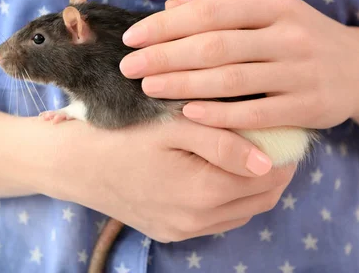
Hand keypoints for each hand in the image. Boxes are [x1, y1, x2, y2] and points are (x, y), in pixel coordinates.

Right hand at [50, 117, 294, 242]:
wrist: (71, 163)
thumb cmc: (120, 134)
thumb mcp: (172, 126)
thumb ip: (223, 142)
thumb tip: (268, 162)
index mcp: (204, 192)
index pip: (269, 177)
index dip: (285, 152)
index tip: (287, 127)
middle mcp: (198, 221)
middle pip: (261, 199)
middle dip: (276, 170)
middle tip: (275, 139)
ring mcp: (183, 231)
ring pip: (242, 212)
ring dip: (254, 185)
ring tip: (249, 152)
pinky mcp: (170, 232)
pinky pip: (217, 221)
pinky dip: (230, 198)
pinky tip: (220, 172)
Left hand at [119, 0, 358, 130]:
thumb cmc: (298, 37)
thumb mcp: (267, 13)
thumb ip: (220, 9)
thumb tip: (168, 9)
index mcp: (274, 4)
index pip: (209, 11)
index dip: (166, 26)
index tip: (132, 38)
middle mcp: (289, 34)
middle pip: (215, 46)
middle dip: (166, 57)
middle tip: (129, 68)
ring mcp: (301, 72)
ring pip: (232, 80)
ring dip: (184, 85)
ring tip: (149, 88)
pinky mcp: (309, 107)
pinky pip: (256, 113)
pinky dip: (220, 115)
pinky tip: (188, 114)